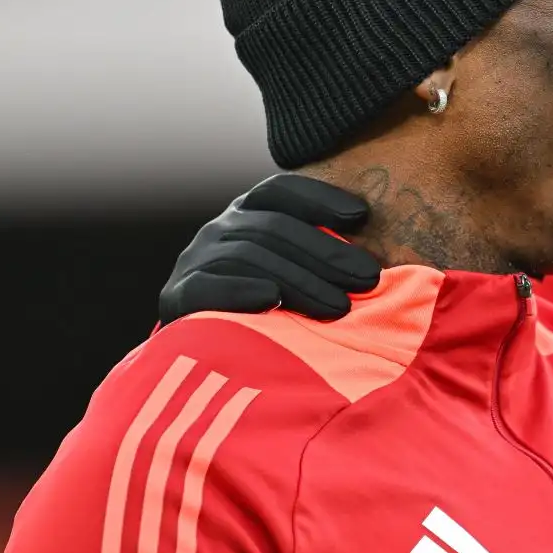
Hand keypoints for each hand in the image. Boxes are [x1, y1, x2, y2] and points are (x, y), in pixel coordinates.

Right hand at [157, 174, 379, 323]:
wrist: (203, 362)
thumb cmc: (268, 314)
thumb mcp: (294, 276)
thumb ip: (320, 261)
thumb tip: (377, 261)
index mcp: (246, 213)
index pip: (281, 191)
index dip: (321, 198)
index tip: (361, 216)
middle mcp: (219, 228)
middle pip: (274, 227)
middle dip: (326, 253)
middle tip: (368, 280)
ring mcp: (194, 259)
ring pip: (249, 255)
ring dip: (300, 280)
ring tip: (339, 307)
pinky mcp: (176, 295)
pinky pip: (207, 287)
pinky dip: (240, 290)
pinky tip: (271, 300)